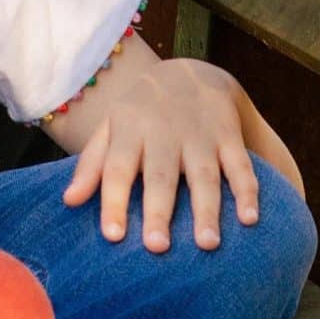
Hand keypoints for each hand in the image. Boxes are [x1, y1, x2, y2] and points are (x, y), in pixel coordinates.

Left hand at [55, 38, 303, 250]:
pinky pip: (240, 164)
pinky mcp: (229, 134)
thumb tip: (69, 201)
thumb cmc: (140, 112)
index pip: (117, 168)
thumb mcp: (111, 128)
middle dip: (159, 210)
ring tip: (207, 244)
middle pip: (160, 175)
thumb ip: (92, 164)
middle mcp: (164, 132)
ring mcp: (199, 133)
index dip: (114, 201)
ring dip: (207, 209)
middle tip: (157, 248)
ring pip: (203, 174)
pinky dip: (247, 190)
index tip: (113, 236)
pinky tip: (250, 219)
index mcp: (129, 130)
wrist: (189, 70)